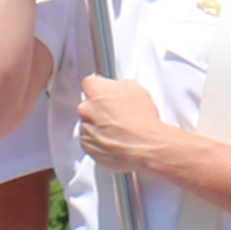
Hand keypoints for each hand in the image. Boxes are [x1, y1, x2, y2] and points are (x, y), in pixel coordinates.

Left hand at [70, 73, 188, 177]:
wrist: (145, 147)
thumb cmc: (142, 121)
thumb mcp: (138, 91)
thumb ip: (122, 86)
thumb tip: (122, 87)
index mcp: (96, 91)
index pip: (89, 82)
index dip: (100, 88)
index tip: (106, 92)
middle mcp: (86, 108)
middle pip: (87, 103)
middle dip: (99, 107)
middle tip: (116, 112)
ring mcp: (84, 128)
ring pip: (88, 122)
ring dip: (98, 124)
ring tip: (118, 128)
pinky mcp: (86, 145)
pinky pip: (89, 139)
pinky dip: (98, 139)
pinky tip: (114, 139)